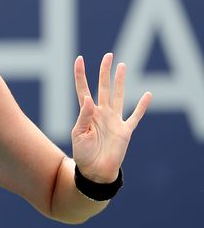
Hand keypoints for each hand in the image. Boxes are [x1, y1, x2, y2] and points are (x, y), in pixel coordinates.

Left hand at [72, 53, 152, 182]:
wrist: (95, 171)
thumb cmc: (83, 153)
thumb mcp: (78, 134)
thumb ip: (83, 116)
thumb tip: (88, 99)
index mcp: (87, 113)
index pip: (83, 89)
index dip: (81, 75)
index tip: (79, 59)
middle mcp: (101, 113)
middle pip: (103, 88)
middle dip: (105, 72)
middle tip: (108, 55)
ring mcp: (114, 121)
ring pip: (118, 96)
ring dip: (120, 81)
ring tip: (122, 66)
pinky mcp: (125, 131)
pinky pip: (135, 116)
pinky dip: (142, 106)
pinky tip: (147, 94)